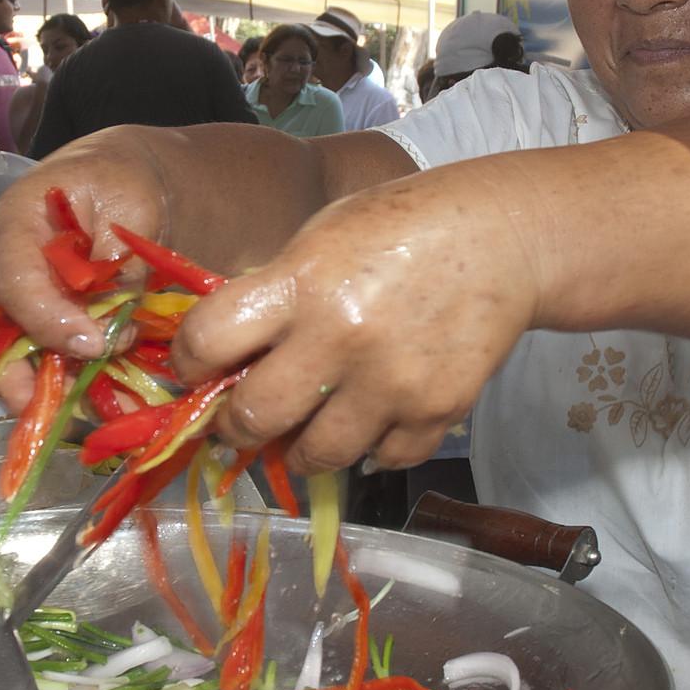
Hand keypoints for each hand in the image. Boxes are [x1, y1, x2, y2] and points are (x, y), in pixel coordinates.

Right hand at [0, 129, 170, 409]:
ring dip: (59, 396)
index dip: (50, 323)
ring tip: (107, 412)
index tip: (96, 346)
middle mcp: (3, 273)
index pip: (15, 285)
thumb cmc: (121, 182)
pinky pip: (50, 368)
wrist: (126, 183)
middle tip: (74, 412)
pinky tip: (120, 404)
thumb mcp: (128, 205)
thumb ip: (117, 264)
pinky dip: (81, 390)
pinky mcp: (44, 328)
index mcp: (13, 228)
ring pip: (18, 367)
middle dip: (26, 386)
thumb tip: (110, 330)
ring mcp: (19, 306)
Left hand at [171, 158, 542, 475]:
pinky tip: (370, 420)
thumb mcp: (319, 239)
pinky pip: (382, 460)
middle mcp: (341, 338)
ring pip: (316, 455)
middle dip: (234, 427)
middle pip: (254, 418)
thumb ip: (272, 295)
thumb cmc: (397, 229)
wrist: (501, 238)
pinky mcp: (437, 412)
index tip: (194, 369)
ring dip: (300, 448)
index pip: (207, 341)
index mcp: (301, 284)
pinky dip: (370, 447)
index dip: (188, 362)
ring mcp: (392, 383)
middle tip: (237, 423)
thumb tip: (224, 361)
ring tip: (304, 428)